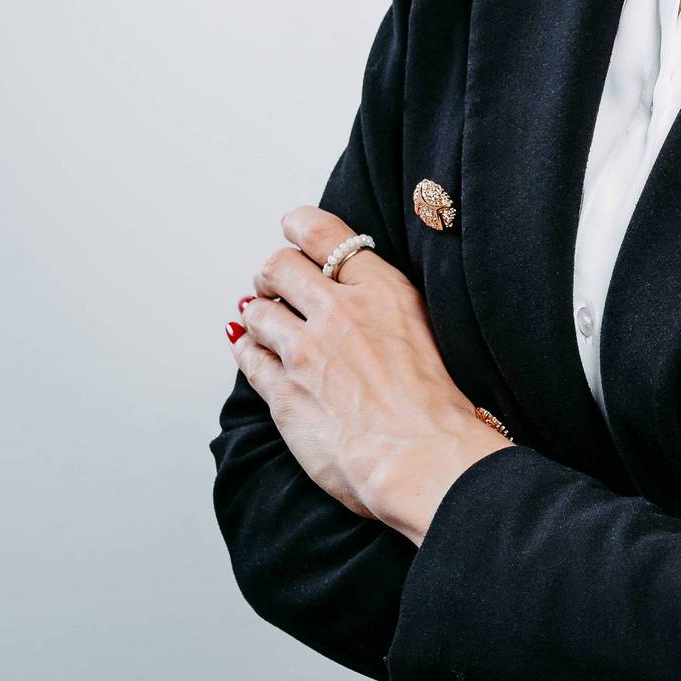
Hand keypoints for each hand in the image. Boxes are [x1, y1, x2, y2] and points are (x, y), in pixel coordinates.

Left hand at [226, 205, 513, 540]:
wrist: (421, 457)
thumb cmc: (433, 402)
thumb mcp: (420, 322)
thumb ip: (381, 295)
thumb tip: (351, 279)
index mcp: (378, 288)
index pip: (321, 231)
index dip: (298, 224)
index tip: (291, 228)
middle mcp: (337, 311)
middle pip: (279, 265)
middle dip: (272, 272)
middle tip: (274, 282)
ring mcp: (305, 352)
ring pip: (257, 310)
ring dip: (257, 312)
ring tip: (264, 320)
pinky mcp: (283, 392)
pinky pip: (248, 356)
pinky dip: (247, 349)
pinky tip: (253, 350)